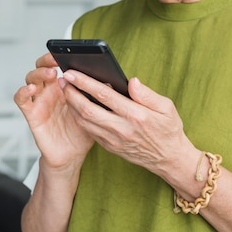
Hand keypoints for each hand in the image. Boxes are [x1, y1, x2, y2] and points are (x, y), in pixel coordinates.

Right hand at [14, 53, 93, 169]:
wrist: (72, 156)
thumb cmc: (83, 132)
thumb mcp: (94, 111)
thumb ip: (99, 96)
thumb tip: (109, 81)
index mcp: (64, 86)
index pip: (57, 64)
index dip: (59, 55)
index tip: (67, 52)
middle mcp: (50, 91)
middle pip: (41, 67)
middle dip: (46, 60)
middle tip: (56, 60)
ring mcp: (39, 101)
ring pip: (30, 78)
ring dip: (38, 73)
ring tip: (50, 74)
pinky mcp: (32, 114)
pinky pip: (21, 99)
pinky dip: (23, 91)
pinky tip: (31, 88)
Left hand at [60, 71, 197, 182]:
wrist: (169, 159)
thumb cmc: (168, 129)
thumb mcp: (167, 108)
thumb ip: (147, 94)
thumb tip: (131, 81)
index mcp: (136, 115)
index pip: (104, 95)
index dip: (85, 82)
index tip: (73, 72)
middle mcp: (122, 129)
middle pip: (87, 109)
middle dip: (71, 92)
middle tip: (63, 79)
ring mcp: (113, 140)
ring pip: (84, 121)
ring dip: (71, 104)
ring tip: (65, 89)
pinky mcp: (109, 147)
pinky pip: (88, 131)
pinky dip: (78, 117)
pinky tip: (74, 105)